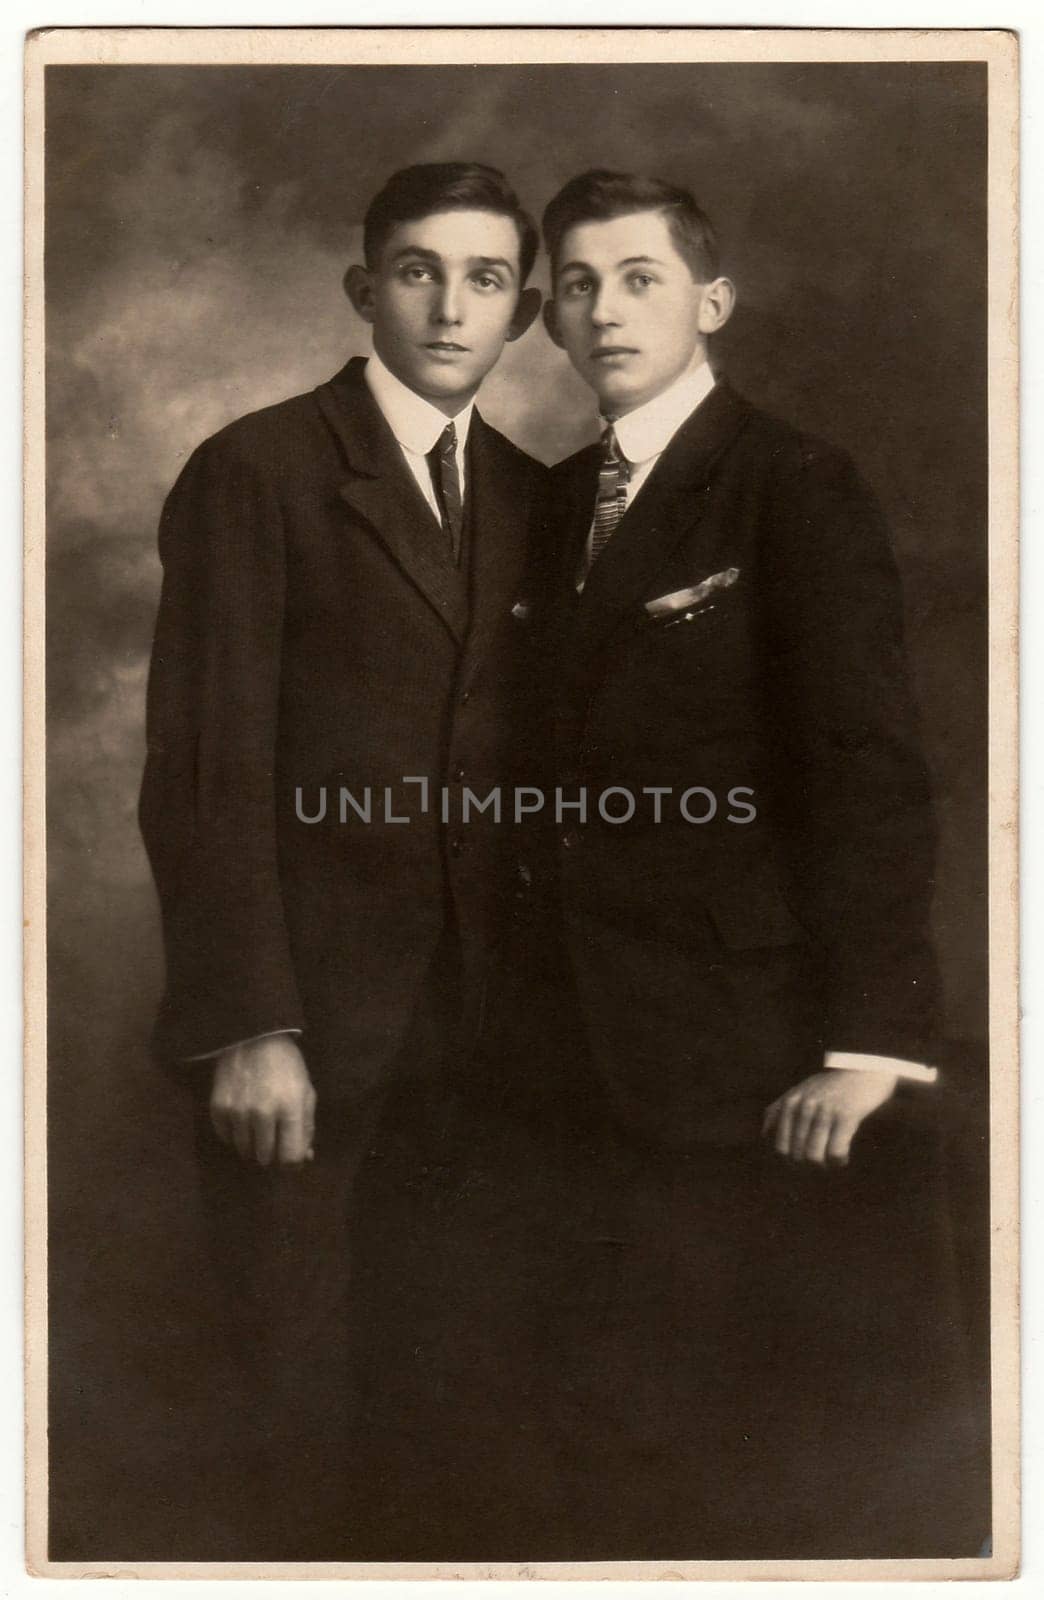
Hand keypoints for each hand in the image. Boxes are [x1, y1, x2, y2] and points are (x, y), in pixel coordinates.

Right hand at [210, 1035, 316, 1166]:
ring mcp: (238, 1112)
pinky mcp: (218, 1107)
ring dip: (252, 1145)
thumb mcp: (306, 1092)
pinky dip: (234, 1135)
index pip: (290, 1157)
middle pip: (266, 1158)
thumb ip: (306, 1127)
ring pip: (244, 1150)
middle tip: (273, 1138)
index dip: (292, 1163)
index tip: (290, 1157)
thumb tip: (304, 1158)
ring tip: (257, 1127)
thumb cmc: (286, 1065)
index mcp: (291, 1108)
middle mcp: (263, 1114)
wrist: (253, 1036)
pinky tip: (241, 1120)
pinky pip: (226, 1138)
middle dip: (272, 1153)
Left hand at [762, 1069, 897, 1166]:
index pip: (779, 1147)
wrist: (863, 1069)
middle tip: (820, 1167)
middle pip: (796, 1155)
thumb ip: (780, 1109)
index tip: (802, 1166)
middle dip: (808, 1168)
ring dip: (824, 1167)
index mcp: (790, 1102)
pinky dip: (838, 1162)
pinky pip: (836, 1152)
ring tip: (831, 1164)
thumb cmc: (830, 1086)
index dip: (790, 1163)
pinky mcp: (846, 1115)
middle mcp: (804, 1106)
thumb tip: (765, 1135)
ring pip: (814, 1157)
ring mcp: (824, 1110)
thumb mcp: (799, 1091)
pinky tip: (842, 1159)